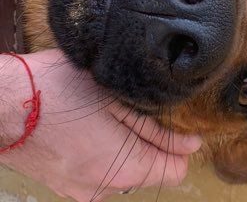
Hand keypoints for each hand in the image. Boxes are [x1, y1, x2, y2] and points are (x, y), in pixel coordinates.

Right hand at [0, 49, 201, 201]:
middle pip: (149, 170)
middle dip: (150, 144)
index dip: (179, 146)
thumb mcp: (116, 102)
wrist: (4, 105)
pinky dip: (105, 154)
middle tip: (132, 111)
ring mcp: (82, 192)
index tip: (174, 124)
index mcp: (124, 168)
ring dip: (126, 148)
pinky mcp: (66, 186)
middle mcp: (106, 189)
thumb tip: (190, 145)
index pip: (175, 171)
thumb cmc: (60, 92)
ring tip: (106, 118)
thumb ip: (156, 130)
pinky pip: (100, 173)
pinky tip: (90, 130)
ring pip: (125, 171)